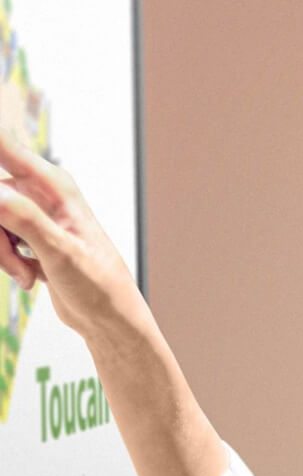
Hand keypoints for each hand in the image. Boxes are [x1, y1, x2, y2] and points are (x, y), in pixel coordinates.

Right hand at [0, 126, 149, 339]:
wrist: (108, 319)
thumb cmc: (100, 286)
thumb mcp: (62, 253)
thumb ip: (27, 220)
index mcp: (54, 184)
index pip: (5, 146)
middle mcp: (41, 192)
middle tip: (15, 263)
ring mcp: (32, 213)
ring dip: (1, 252)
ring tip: (28, 275)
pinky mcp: (26, 234)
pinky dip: (6, 260)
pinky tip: (30, 277)